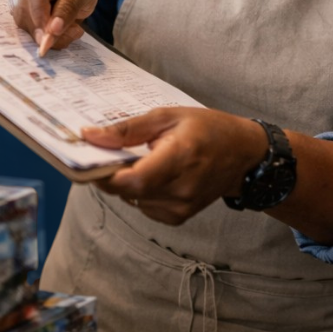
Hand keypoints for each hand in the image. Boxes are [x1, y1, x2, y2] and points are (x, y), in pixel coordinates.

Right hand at [9, 0, 97, 52]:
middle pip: (27, 8)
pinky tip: (60, 34)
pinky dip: (44, 37)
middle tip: (72, 33)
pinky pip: (25, 30)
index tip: (48, 32)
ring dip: (48, 35)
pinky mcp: (16, 12)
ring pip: (24, 23)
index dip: (40, 12)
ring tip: (72, 30)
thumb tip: (52, 30)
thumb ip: (69, 8)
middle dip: (46, 28)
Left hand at [82, 107, 268, 225]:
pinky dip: (141, 192)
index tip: (92, 160)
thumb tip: (90, 136)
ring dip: (128, 182)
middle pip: (128, 191)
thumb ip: (128, 128)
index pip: (134, 179)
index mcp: (181, 156)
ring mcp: (181, 207)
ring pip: (133, 200)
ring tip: (143, 160)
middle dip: (112, 175)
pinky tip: (156, 175)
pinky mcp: (179, 217)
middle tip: (113, 154)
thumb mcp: (168, 116)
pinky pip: (144, 207)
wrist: (243, 154)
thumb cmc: (208, 128)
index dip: (107, 174)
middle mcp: (182, 187)